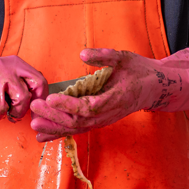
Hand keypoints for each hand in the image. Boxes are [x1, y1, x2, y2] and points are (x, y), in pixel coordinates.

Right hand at [0, 39, 46, 121]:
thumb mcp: (2, 71)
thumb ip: (19, 82)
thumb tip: (37, 105)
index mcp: (14, 64)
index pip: (39, 81)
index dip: (39, 100)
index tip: (33, 111)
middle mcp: (3, 69)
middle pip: (23, 98)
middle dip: (17, 112)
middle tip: (9, 114)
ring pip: (1, 109)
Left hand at [29, 47, 188, 141]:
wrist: (154, 87)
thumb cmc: (138, 70)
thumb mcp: (124, 57)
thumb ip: (104, 56)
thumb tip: (82, 53)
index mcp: (116, 98)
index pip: (89, 106)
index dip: (69, 104)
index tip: (51, 98)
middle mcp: (109, 114)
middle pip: (79, 120)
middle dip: (55, 116)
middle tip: (35, 107)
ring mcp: (104, 120)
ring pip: (77, 129)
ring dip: (55, 128)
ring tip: (35, 125)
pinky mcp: (99, 121)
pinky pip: (78, 130)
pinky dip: (60, 133)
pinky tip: (43, 135)